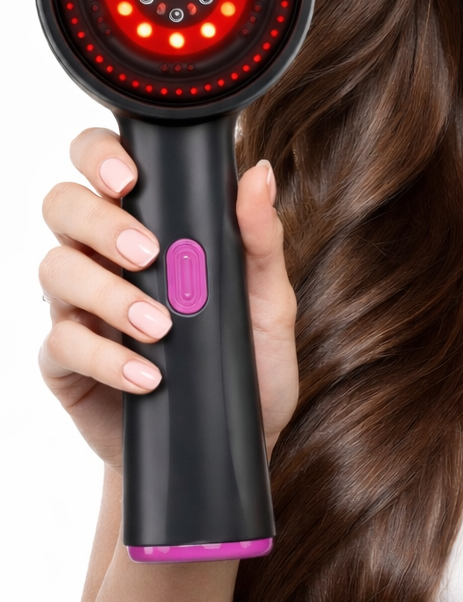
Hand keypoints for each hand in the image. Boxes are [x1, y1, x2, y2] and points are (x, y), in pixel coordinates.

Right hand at [39, 128, 298, 472]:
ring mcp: (77, 307)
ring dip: (108, 293)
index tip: (129, 177)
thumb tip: (258, 175)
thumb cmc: (244, 365)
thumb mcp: (268, 305)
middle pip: (62, 204)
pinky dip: (106, 358)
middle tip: (146, 252)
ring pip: (55, 269)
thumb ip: (259, 241)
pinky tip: (147, 375)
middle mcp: (101, 256)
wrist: (223, 446)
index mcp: (146, 224)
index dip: (99, 155)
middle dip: (99, 220)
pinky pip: (61, 342)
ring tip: (159, 326)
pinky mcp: (64, 362)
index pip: (100, 164)